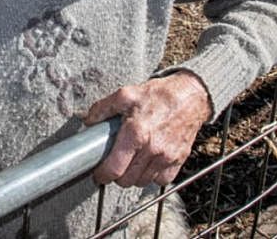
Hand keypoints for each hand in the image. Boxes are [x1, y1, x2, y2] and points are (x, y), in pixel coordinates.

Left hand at [83, 71, 211, 187]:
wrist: (190, 96)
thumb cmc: (159, 94)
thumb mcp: (126, 94)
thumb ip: (102, 108)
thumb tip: (86, 119)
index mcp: (136, 133)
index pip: (114, 168)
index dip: (103, 175)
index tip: (99, 173)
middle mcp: (152, 148)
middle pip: (127, 180)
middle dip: (117, 176)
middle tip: (115, 165)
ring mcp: (167, 156)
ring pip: (143, 182)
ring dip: (134, 177)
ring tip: (131, 163)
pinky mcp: (179, 159)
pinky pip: (162, 180)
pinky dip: (153, 176)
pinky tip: (148, 163)